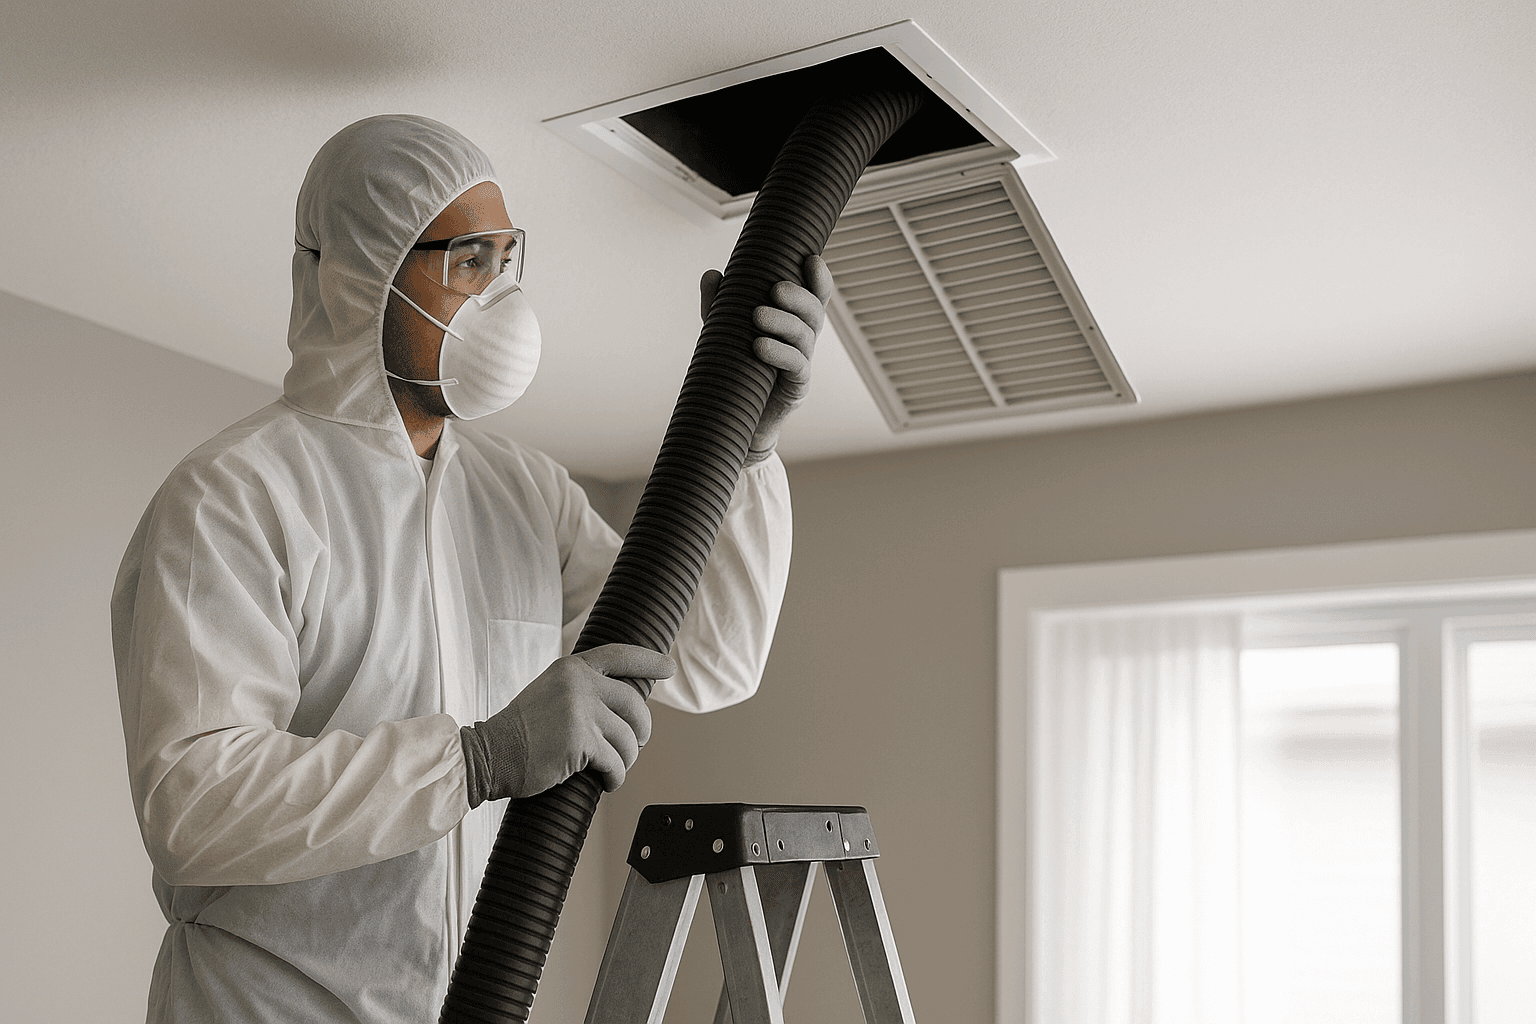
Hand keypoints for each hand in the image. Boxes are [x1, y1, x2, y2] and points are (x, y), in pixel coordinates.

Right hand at [459, 644, 673, 805]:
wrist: (489, 754)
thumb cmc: (520, 732)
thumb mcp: (550, 693)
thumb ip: (582, 691)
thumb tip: (622, 708)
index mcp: (572, 668)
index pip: (619, 655)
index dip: (648, 661)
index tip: (668, 667)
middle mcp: (579, 683)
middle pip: (634, 704)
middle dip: (641, 729)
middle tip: (637, 743)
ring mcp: (580, 711)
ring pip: (628, 738)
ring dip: (626, 759)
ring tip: (613, 768)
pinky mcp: (580, 742)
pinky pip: (616, 763)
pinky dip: (616, 778)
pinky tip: (608, 783)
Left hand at [699, 253, 833, 461]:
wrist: (734, 419)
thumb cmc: (736, 369)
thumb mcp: (724, 333)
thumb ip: (719, 305)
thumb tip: (712, 275)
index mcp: (794, 322)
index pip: (815, 296)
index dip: (819, 279)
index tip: (811, 259)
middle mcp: (804, 341)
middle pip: (814, 312)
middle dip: (798, 297)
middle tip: (775, 288)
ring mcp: (803, 364)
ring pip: (805, 337)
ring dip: (784, 322)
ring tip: (757, 315)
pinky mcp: (796, 388)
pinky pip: (796, 367)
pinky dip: (780, 353)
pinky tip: (759, 346)